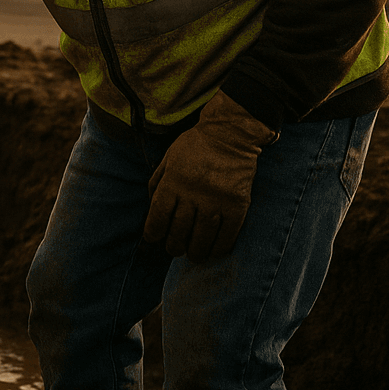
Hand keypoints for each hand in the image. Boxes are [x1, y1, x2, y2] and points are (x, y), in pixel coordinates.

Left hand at [143, 91, 277, 261]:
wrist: (231, 134)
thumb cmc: (196, 145)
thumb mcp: (168, 158)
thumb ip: (158, 182)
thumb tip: (151, 209)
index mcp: (173, 182)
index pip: (158, 217)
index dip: (154, 233)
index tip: (154, 238)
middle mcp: (192, 194)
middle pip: (179, 231)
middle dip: (174, 246)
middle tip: (175, 249)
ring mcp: (216, 201)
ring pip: (202, 237)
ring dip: (195, 252)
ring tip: (193, 255)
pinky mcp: (237, 205)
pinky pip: (227, 235)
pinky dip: (219, 248)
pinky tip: (214, 251)